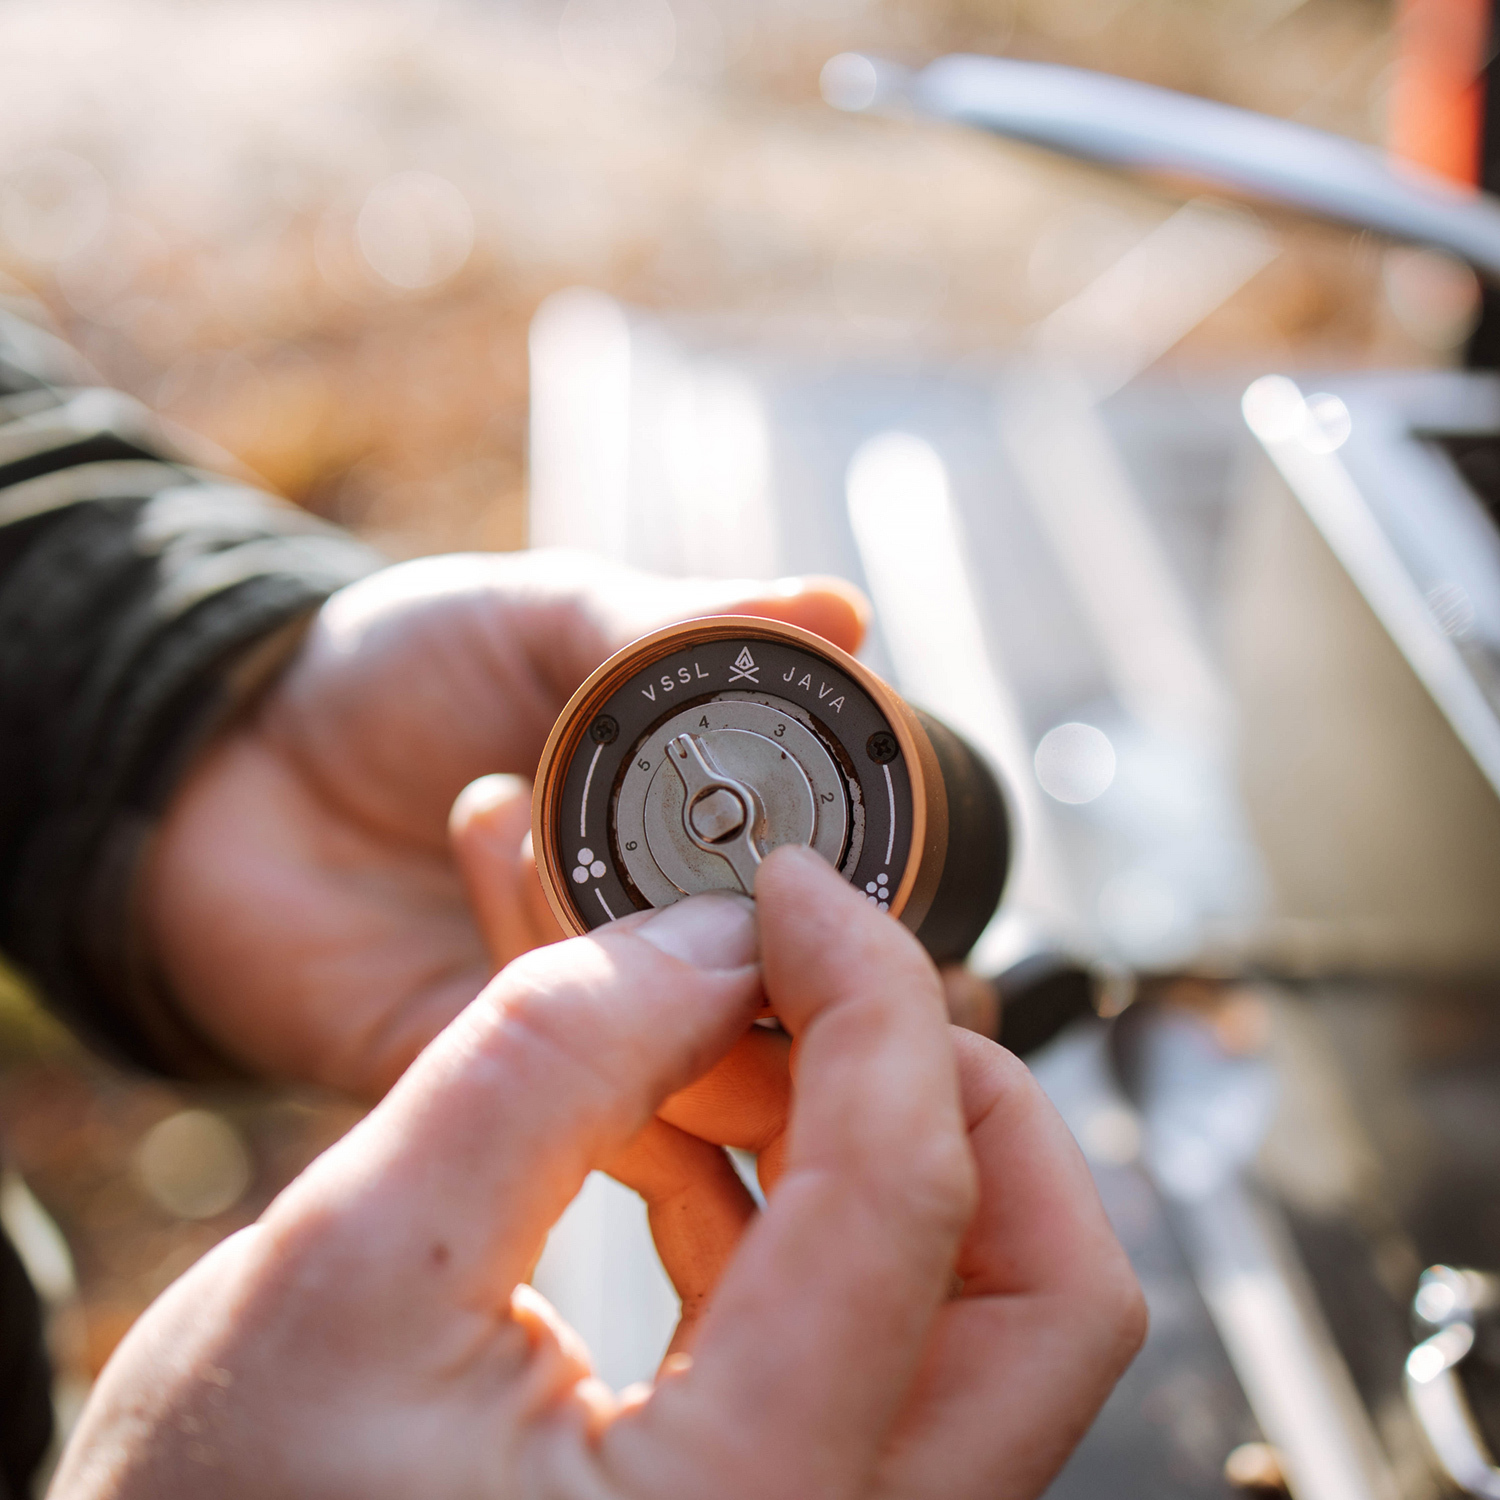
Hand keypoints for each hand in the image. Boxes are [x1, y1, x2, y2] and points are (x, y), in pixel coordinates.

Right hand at [53, 850, 1143, 1499]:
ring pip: (983, 1314)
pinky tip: (688, 1133)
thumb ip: (548, 1057)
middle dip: (945, 1086)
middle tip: (809, 977)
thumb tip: (714, 934)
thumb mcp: (348, 1261)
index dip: (867, 989)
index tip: (794, 890)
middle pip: (1049, 1293)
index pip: (908, 1198)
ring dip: (866, 1135)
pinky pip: (879, 1343)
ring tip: (711, 1043)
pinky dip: (807, 1211)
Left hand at [145, 549, 865, 1096]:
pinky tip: (474, 832)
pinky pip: (558, 1092)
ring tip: (492, 794)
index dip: (841, 894)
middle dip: (734, 928)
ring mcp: (589, 1028)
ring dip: (595, 911)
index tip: (805, 840)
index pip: (833, 911)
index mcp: (711, 842)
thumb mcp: (540, 615)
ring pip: (681, 1057)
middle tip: (629, 818)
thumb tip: (840, 612)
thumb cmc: (395, 672)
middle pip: (779, 1011)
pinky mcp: (495, 1091)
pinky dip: (531, 966)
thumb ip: (680, 630)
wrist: (222, 765)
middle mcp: (671, 947)